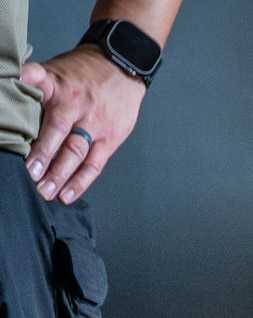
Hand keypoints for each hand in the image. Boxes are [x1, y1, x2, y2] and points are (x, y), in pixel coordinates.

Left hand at [20, 47, 146, 203]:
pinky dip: (80, 182)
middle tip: (30, 173)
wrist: (122, 70)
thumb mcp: (54, 70)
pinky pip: (94, 164)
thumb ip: (33, 86)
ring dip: (60, 173)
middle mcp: (75, 104)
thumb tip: (5, 97)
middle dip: (43, 153)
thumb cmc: (82, 74)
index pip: (36, 82)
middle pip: (58, 130)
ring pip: (76, 152)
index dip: (24, 89)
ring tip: (45, 191)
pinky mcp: (109, 140)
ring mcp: (94, 124)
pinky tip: (66, 195)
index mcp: (57, 83)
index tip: (11, 108)